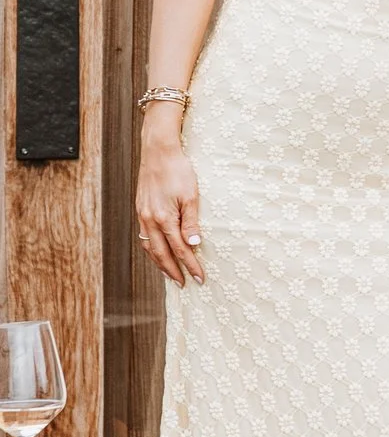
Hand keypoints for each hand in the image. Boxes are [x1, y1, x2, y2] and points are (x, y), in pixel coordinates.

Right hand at [137, 136, 206, 286]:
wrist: (158, 152)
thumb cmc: (178, 170)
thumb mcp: (191, 195)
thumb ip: (191, 221)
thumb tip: (193, 243)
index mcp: (163, 218)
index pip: (180, 249)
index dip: (190, 265)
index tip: (200, 278)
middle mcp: (149, 220)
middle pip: (162, 254)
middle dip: (173, 271)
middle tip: (184, 284)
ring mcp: (143, 216)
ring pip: (150, 247)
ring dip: (160, 263)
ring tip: (171, 275)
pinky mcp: (141, 210)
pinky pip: (145, 237)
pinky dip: (152, 249)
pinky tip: (158, 252)